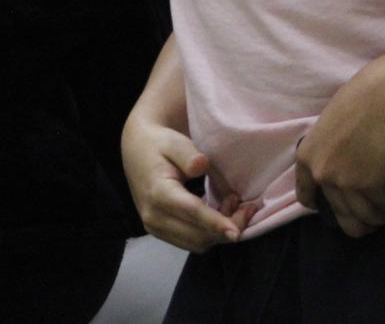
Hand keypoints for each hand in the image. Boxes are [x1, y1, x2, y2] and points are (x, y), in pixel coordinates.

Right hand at [120, 115, 246, 251]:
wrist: (137, 150)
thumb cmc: (159, 143)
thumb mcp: (174, 141)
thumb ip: (188, 154)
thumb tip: (201, 165)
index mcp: (157, 192)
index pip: (191, 212)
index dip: (216, 223)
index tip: (237, 232)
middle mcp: (153, 216)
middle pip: (197, 235)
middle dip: (227, 228)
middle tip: (248, 207)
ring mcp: (155, 228)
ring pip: (197, 243)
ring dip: (220, 232)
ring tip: (234, 206)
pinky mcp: (160, 232)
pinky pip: (192, 242)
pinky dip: (211, 233)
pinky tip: (221, 214)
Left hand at [293, 67, 384, 238]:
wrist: (380, 98)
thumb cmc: (356, 102)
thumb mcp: (327, 126)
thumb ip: (327, 150)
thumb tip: (337, 166)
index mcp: (306, 158)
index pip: (305, 196)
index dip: (318, 206)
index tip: (332, 211)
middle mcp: (322, 174)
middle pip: (340, 215)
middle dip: (357, 224)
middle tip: (371, 224)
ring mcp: (345, 182)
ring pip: (364, 217)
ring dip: (378, 219)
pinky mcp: (371, 186)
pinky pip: (384, 207)